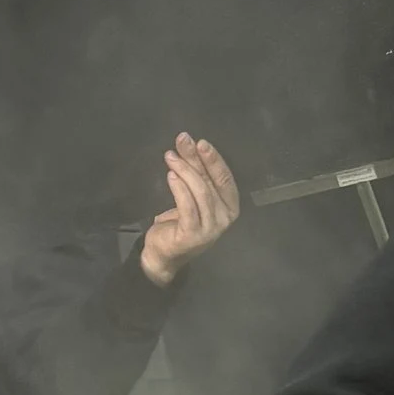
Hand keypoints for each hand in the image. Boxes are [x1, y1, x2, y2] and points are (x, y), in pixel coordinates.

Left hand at [139, 133, 240, 283]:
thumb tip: (190, 146)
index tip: (200, 142)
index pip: (225, 178)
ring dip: (184, 170)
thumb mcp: (193, 196)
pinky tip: (171, 175)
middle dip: (196, 158)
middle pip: (211, 182)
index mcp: (230, 207)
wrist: (164, 254)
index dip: (214, 159)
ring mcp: (210, 228)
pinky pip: (187, 205)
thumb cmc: (180, 223)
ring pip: (200, 191)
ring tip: (170, 157)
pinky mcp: (193, 234)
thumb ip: (197, 176)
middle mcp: (224, 219)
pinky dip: (179, 187)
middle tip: (182, 141)